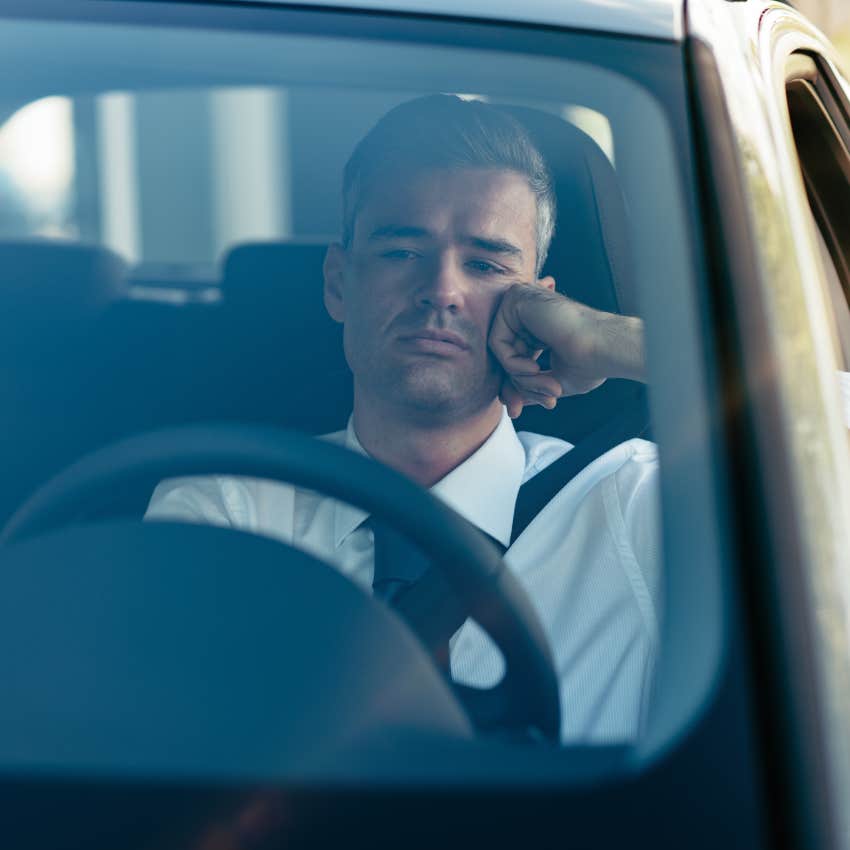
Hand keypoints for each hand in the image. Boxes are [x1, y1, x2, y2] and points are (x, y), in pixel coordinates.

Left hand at [489, 283, 644, 418]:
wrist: (606, 348)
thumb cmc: (591, 363)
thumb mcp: (553, 381)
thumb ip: (529, 386)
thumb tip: (509, 402)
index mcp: (537, 327)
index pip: (512, 359)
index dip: (515, 387)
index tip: (519, 411)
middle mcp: (527, 313)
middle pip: (504, 357)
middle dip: (518, 386)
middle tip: (544, 402)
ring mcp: (520, 303)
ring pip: (500, 352)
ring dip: (520, 379)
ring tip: (549, 387)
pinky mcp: (515, 300)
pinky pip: (496, 342)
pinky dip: (512, 364)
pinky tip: (535, 368)